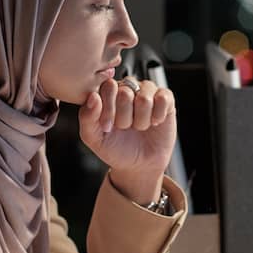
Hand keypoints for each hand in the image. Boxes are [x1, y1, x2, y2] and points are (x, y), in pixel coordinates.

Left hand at [79, 77, 176, 203]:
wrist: (139, 165)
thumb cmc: (114, 148)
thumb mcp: (93, 138)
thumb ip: (86, 117)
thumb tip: (93, 97)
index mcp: (107, 93)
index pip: (107, 87)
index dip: (108, 109)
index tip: (108, 127)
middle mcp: (127, 87)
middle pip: (125, 93)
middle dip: (125, 118)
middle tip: (125, 128)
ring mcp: (147, 91)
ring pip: (145, 98)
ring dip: (141, 120)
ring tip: (139, 127)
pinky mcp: (166, 98)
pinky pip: (163, 98)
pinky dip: (157, 116)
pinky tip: (154, 123)